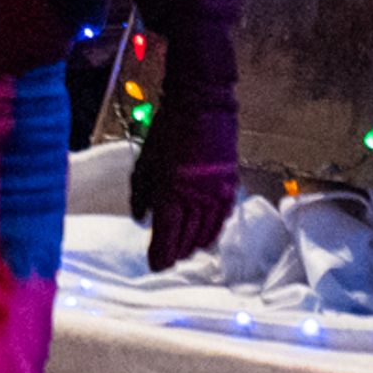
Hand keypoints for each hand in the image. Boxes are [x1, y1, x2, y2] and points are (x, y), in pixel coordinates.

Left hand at [132, 99, 238, 272]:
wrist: (202, 106)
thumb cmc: (167, 132)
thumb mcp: (145, 161)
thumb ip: (141, 193)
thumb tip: (141, 220)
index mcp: (170, 193)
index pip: (166, 237)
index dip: (160, 256)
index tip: (154, 266)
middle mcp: (196, 199)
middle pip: (187, 240)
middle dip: (176, 254)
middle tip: (167, 261)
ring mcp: (216, 194)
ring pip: (207, 234)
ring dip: (194, 247)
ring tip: (185, 253)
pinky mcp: (231, 187)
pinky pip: (223, 220)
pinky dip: (213, 232)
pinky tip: (206, 238)